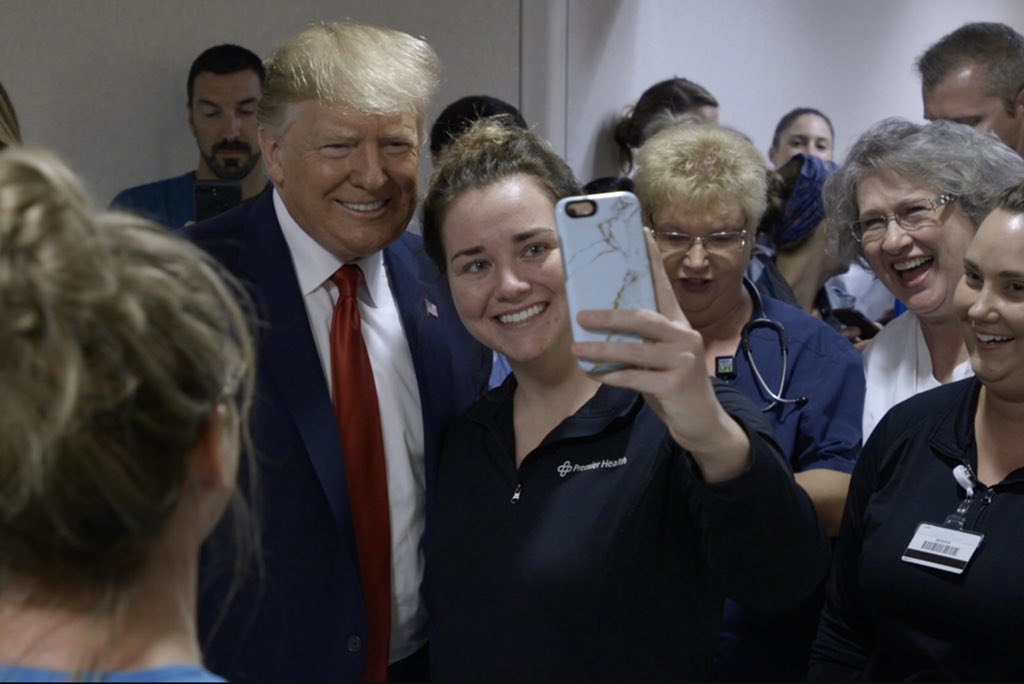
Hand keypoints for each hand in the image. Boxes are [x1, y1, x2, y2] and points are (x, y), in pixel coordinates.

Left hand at [571, 230, 750, 481]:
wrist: (701, 422)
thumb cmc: (672, 383)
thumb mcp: (658, 356)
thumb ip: (639, 338)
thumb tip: (596, 322)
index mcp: (678, 323)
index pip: (663, 285)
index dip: (651, 259)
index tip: (640, 232)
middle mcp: (684, 336)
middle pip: (643, 318)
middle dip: (609, 316)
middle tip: (580, 315)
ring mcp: (682, 360)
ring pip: (635, 350)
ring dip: (602, 350)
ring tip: (577, 349)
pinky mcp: (676, 385)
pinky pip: (636, 378)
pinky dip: (612, 376)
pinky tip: (594, 375)